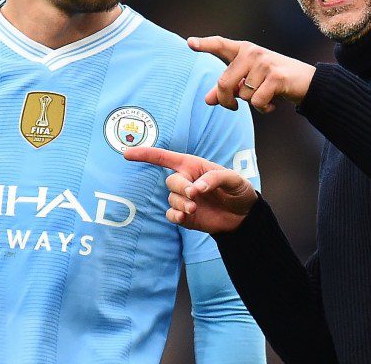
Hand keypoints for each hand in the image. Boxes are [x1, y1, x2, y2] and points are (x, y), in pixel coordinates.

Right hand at [123, 146, 256, 233]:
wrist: (243, 216)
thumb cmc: (238, 190)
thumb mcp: (233, 179)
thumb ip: (215, 179)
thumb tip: (197, 187)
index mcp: (193, 166)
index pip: (165, 158)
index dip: (145, 154)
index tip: (127, 154)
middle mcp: (185, 181)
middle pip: (170, 181)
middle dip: (180, 187)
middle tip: (194, 195)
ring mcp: (183, 199)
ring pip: (172, 199)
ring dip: (181, 203)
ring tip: (195, 208)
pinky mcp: (184, 216)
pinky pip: (171, 214)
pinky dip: (175, 215)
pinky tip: (183, 217)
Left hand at [188, 36, 315, 112]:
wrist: (307, 82)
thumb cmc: (274, 80)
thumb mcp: (249, 82)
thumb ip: (228, 89)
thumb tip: (207, 100)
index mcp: (244, 50)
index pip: (221, 45)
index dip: (204, 44)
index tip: (189, 43)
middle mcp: (252, 53)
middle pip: (224, 82)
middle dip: (226, 100)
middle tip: (232, 107)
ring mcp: (264, 63)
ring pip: (242, 95)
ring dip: (252, 103)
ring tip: (265, 96)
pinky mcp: (275, 77)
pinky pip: (256, 102)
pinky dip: (263, 108)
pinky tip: (272, 103)